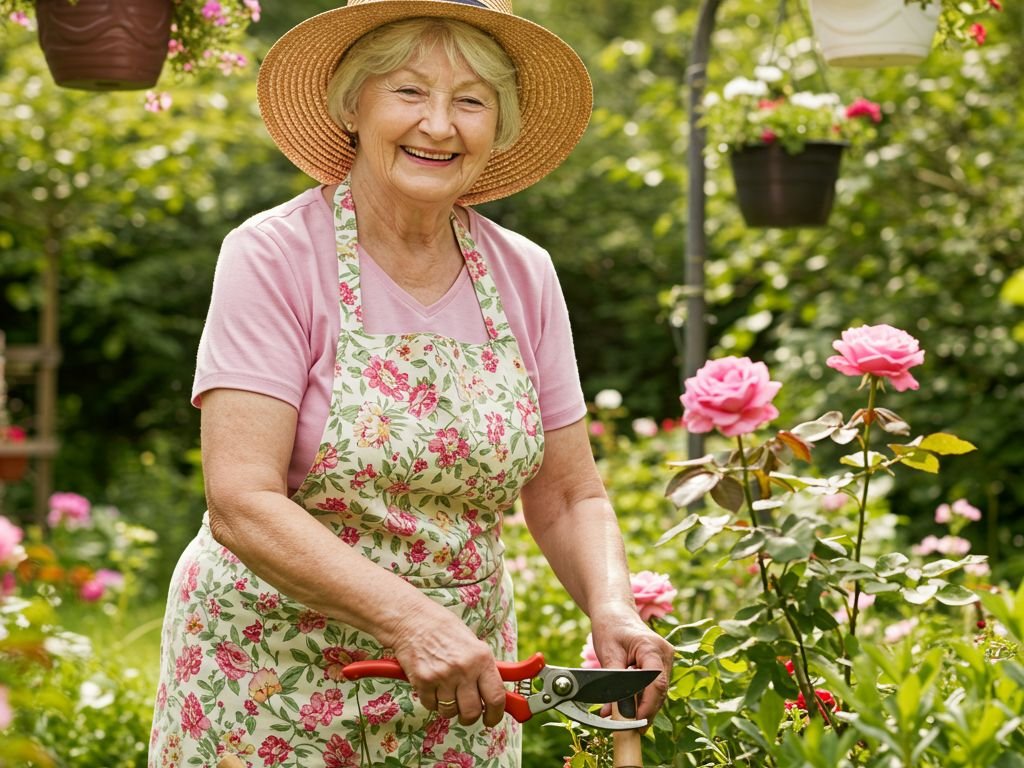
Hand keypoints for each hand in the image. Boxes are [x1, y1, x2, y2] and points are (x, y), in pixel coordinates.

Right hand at [386, 598, 506, 727]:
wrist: (413, 619)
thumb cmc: (444, 630)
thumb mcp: (473, 644)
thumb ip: (484, 669)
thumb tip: (494, 695)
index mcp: (482, 658)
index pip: (496, 697)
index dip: (495, 714)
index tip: (491, 719)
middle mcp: (464, 668)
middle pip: (472, 712)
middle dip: (469, 717)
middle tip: (466, 711)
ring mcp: (442, 676)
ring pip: (449, 711)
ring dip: (448, 707)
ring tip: (445, 690)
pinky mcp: (423, 681)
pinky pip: (431, 705)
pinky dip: (431, 700)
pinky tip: (431, 684)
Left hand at [591, 607, 674, 726]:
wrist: (614, 612)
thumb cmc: (610, 627)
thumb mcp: (609, 654)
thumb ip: (616, 684)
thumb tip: (619, 714)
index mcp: (653, 648)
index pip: (656, 684)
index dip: (647, 707)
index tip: (634, 724)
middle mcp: (664, 654)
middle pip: (659, 691)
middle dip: (643, 712)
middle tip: (627, 730)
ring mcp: (664, 660)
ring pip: (656, 692)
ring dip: (639, 707)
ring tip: (619, 719)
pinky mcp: (660, 665)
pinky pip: (652, 686)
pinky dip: (639, 698)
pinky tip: (624, 708)